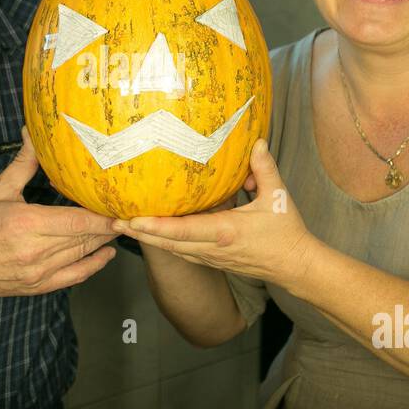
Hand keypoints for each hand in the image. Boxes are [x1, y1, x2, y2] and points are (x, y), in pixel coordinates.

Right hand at [0, 127, 118, 302]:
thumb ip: (23, 164)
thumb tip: (32, 134)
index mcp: (28, 224)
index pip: (77, 220)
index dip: (103, 216)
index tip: (121, 207)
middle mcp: (36, 250)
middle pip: (84, 237)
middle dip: (108, 226)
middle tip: (127, 211)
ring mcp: (39, 271)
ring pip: (82, 255)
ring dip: (103, 242)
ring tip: (119, 227)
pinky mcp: (39, 286)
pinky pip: (74, 276)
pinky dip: (93, 266)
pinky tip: (106, 254)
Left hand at [112, 139, 315, 285]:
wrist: (295, 265)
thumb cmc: (287, 232)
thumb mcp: (278, 196)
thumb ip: (264, 168)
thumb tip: (255, 142)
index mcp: (224, 232)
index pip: (182, 230)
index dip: (155, 226)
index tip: (132, 218)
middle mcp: (212, 248)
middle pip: (167, 243)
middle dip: (139, 233)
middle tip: (113, 221)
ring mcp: (211, 258)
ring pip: (172, 250)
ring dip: (147, 239)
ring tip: (124, 226)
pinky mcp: (213, 262)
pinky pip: (182, 253)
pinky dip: (164, 244)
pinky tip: (151, 235)